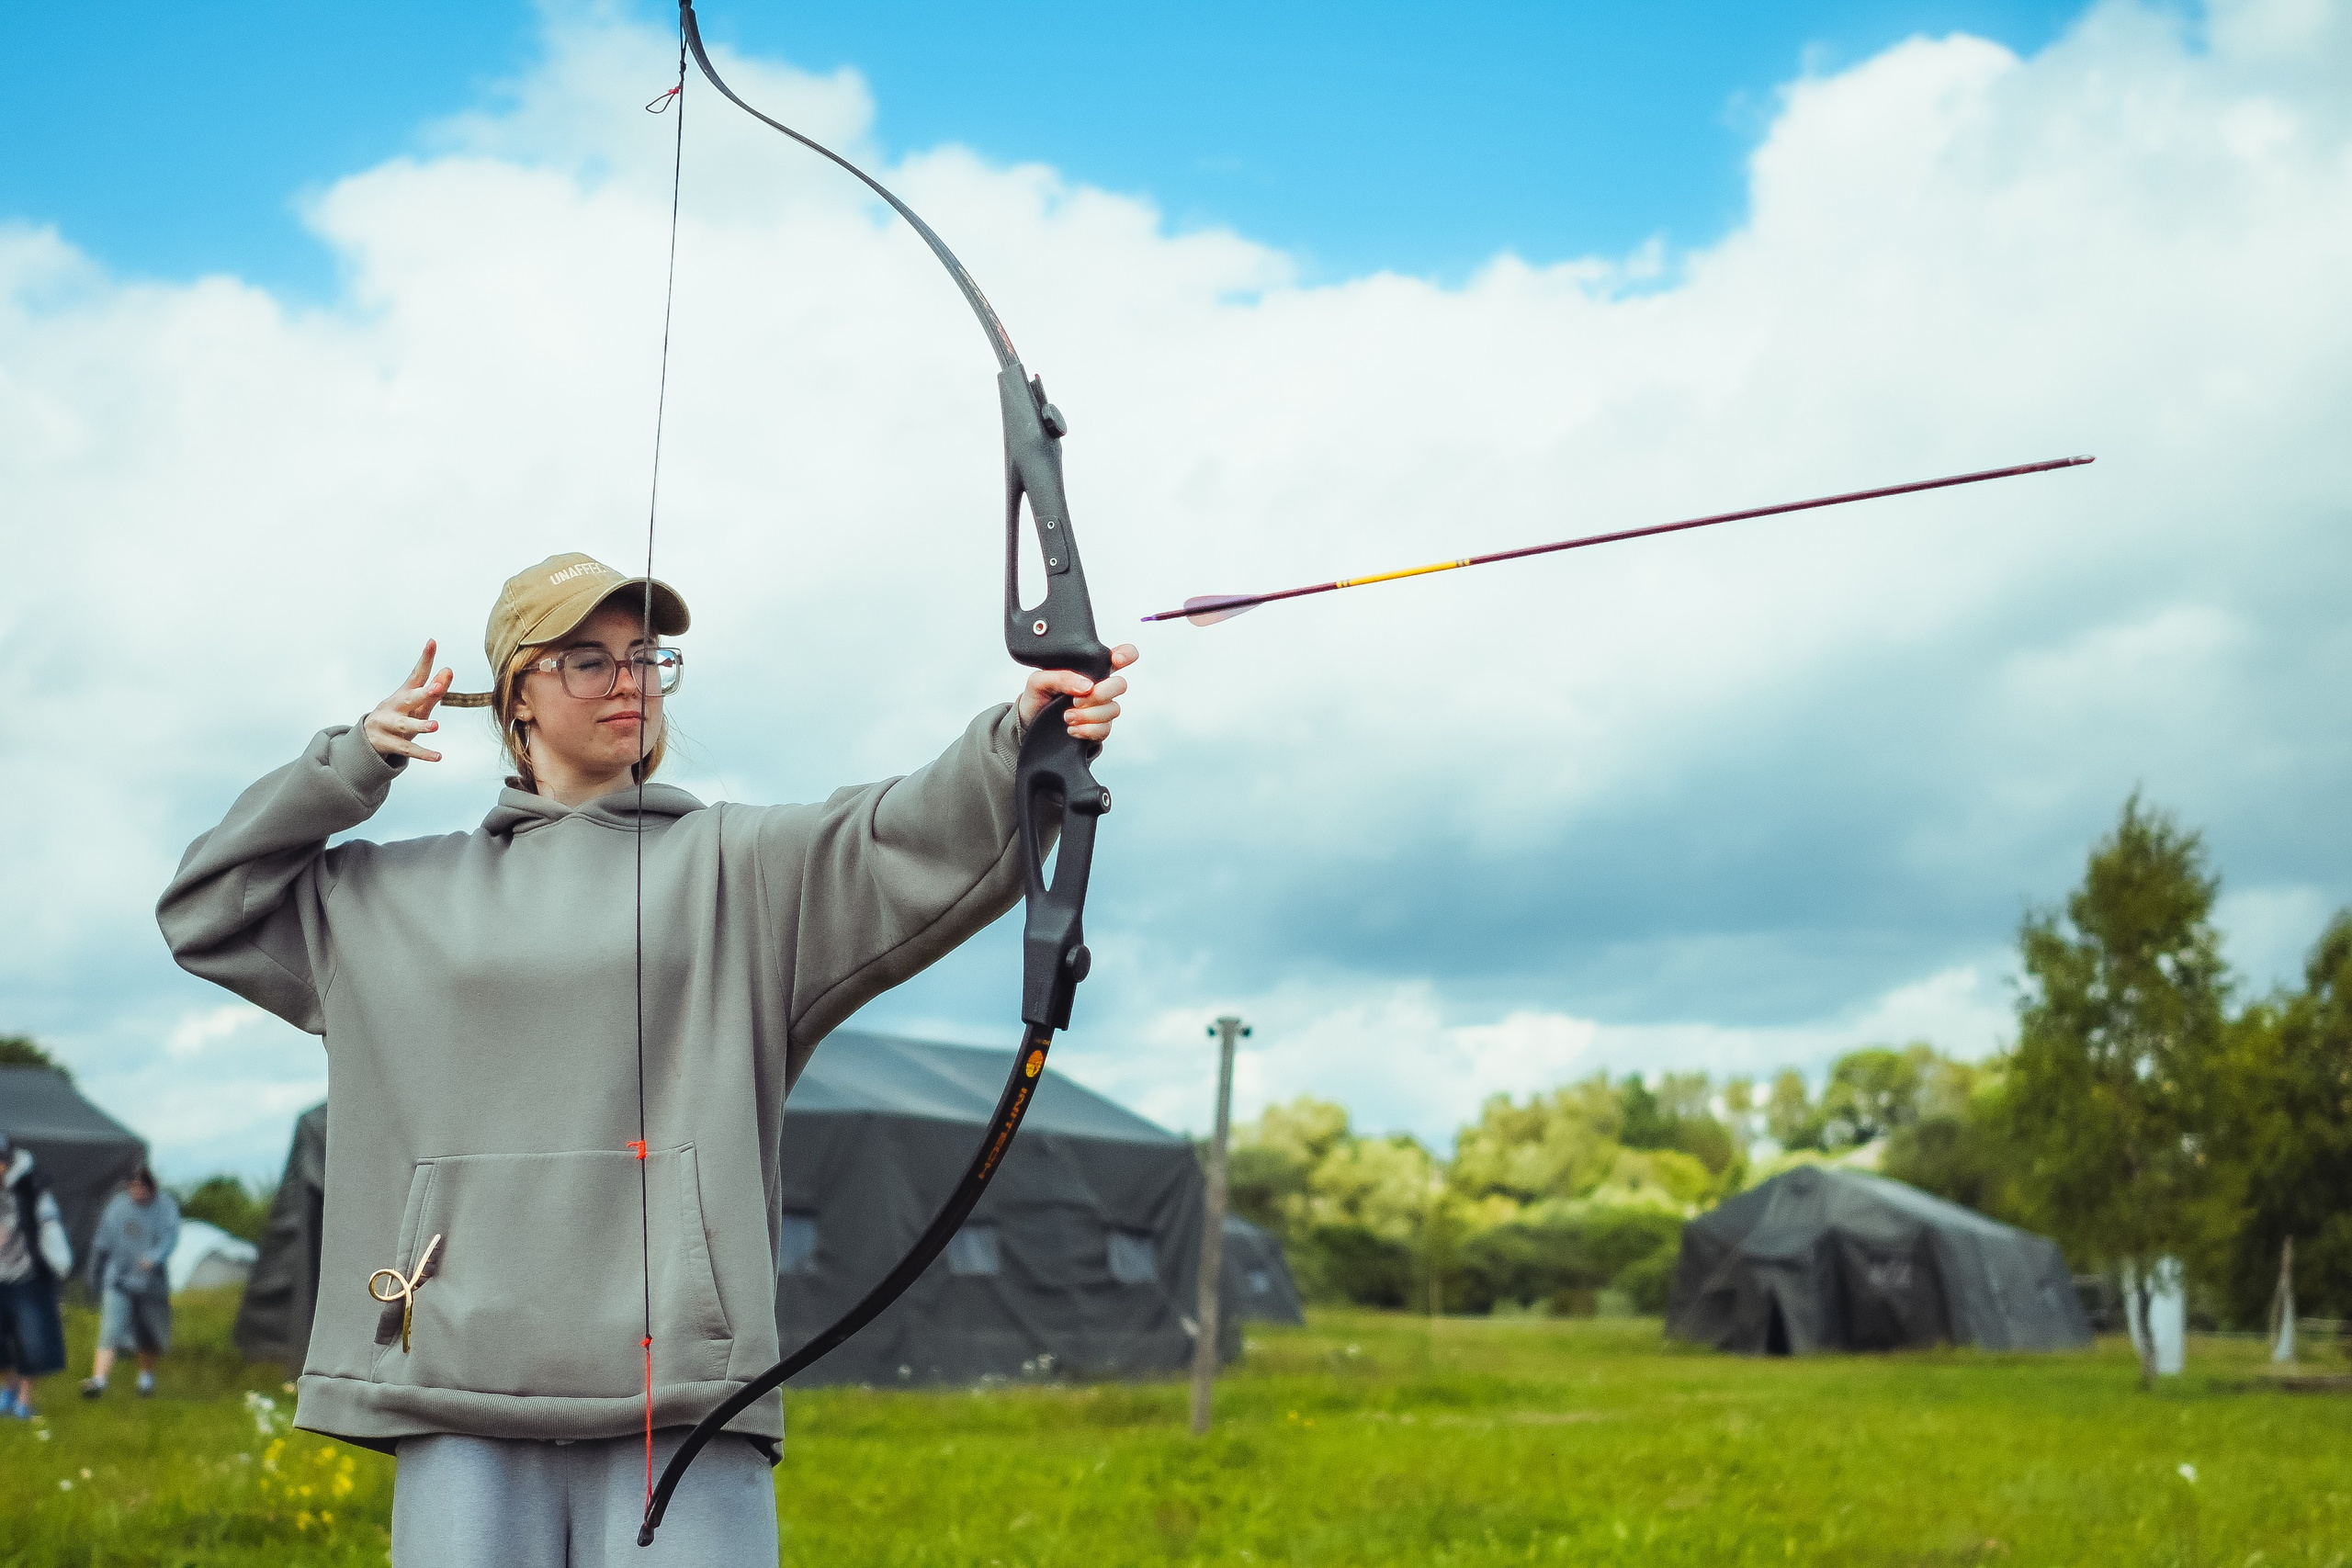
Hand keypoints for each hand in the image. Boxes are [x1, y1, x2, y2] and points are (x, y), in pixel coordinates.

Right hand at [366, 640, 454, 762]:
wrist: (368, 739)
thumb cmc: (400, 716)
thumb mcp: (417, 704)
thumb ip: (435, 690)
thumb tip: (449, 670)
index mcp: (404, 693)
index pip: (417, 674)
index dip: (425, 659)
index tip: (432, 642)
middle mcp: (394, 707)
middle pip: (408, 698)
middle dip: (422, 693)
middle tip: (436, 688)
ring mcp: (389, 725)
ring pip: (405, 726)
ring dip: (420, 726)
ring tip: (436, 726)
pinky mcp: (388, 743)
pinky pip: (407, 750)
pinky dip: (423, 754)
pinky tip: (438, 756)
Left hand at [1018, 644, 1136, 745]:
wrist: (1028, 726)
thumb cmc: (1037, 697)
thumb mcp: (1039, 681)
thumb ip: (1061, 677)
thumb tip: (1087, 686)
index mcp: (1089, 669)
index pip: (1119, 656)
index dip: (1125, 654)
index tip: (1115, 659)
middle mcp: (1100, 688)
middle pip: (1121, 685)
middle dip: (1100, 694)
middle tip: (1075, 700)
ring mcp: (1101, 709)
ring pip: (1113, 709)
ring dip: (1088, 715)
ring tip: (1066, 717)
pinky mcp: (1099, 729)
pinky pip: (1104, 729)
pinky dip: (1086, 730)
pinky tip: (1071, 729)